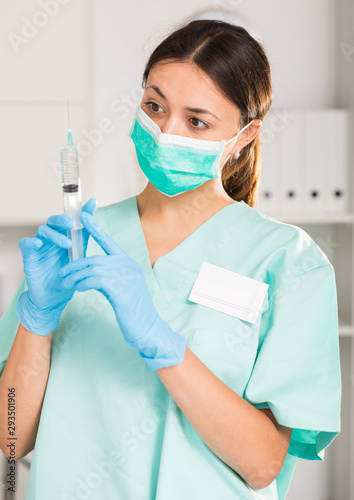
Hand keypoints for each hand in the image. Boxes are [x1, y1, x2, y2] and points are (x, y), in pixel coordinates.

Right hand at [16, 198, 96, 335]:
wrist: (55, 297)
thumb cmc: (68, 276)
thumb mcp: (81, 258)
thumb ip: (86, 240)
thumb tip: (99, 225)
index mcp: (66, 237)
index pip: (72, 219)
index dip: (81, 210)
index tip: (93, 203)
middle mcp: (52, 238)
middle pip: (55, 221)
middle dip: (64, 219)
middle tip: (73, 224)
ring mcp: (40, 246)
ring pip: (43, 230)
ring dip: (55, 234)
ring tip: (67, 243)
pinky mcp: (29, 255)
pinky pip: (26, 243)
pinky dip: (31, 241)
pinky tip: (39, 244)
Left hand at [59, 211, 186, 369]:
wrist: (147, 327)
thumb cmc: (133, 310)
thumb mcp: (122, 288)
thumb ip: (110, 277)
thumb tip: (91, 274)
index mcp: (128, 263)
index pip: (109, 242)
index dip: (96, 228)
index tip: (84, 217)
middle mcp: (128, 267)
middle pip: (96, 258)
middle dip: (75, 265)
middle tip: (62, 272)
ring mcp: (126, 277)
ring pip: (93, 269)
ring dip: (76, 276)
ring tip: (65, 283)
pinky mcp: (121, 290)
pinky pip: (96, 281)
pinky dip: (84, 283)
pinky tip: (78, 289)